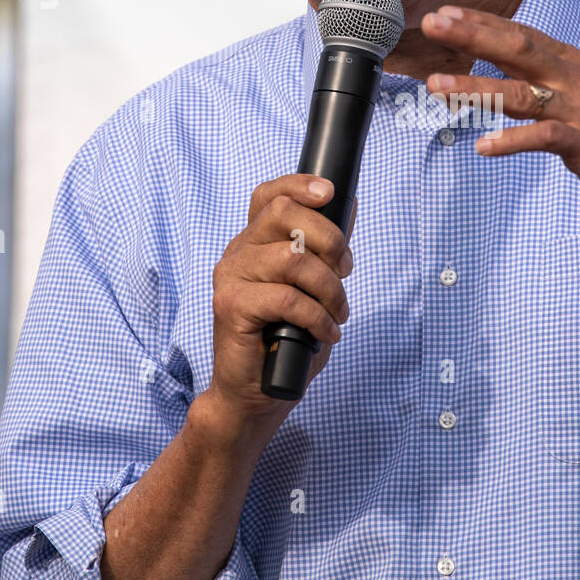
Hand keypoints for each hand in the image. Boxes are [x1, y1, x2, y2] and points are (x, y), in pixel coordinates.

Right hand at [203, 174, 354, 441]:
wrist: (254, 394)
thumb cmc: (284, 341)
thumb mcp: (314, 287)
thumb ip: (325, 249)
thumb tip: (349, 205)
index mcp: (254, 243)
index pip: (269, 196)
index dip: (299, 185)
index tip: (330, 192)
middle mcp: (238, 253)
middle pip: (284, 214)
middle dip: (329, 238)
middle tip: (344, 269)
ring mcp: (230, 278)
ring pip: (292, 259)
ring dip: (329, 288)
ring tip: (338, 313)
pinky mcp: (230, 306)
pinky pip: (287, 299)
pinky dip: (317, 317)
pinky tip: (326, 332)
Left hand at [421, 5, 579, 240]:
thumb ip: (545, 82)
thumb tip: (499, 68)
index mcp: (575, 64)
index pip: (521, 34)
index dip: (481, 22)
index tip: (443, 12)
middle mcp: (578, 78)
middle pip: (517, 48)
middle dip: (471, 35)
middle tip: (432, 24)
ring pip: (522, 92)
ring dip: (476, 87)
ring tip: (437, 85)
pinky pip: (545, 138)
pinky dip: (513, 141)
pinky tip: (484, 147)